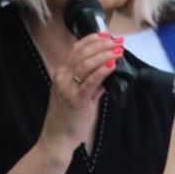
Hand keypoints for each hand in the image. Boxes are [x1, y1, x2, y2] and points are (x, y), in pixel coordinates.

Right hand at [40, 32, 121, 152]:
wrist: (56, 139)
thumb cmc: (67, 118)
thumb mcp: (78, 95)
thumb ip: (92, 83)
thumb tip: (106, 72)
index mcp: (61, 74)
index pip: (76, 49)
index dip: (91, 39)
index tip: (106, 34)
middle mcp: (62, 77)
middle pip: (82, 53)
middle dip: (102, 44)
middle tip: (117, 41)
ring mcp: (68, 88)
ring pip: (86, 64)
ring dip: (104, 54)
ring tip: (118, 50)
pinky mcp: (76, 100)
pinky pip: (90, 82)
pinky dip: (102, 71)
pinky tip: (112, 65)